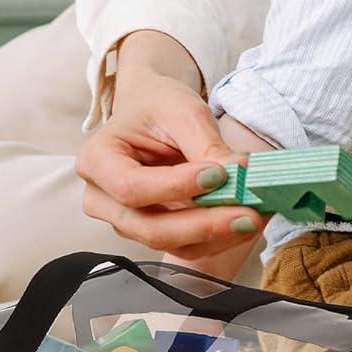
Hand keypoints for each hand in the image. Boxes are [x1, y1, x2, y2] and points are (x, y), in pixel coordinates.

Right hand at [76, 66, 261, 262]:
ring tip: (254, 217)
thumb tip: (240, 175)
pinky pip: (185, 246)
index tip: (218, 175)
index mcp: (97, 160)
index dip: (174, 187)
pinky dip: (218, 239)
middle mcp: (102, 199)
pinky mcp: (153, 231)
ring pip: (170, 243)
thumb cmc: (159, 105)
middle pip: (149, 227)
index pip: (131, 187)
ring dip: (216, 235)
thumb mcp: (183, 111)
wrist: (152, 110)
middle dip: (203, 224)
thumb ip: (206, 145)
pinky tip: (245, 223)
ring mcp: (125, 221)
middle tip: (248, 213)